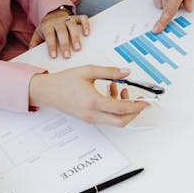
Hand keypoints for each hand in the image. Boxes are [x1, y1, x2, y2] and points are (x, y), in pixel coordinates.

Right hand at [28, 66, 149, 126]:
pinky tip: (111, 90)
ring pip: (115, 120)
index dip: (136, 105)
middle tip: (142, 102)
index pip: (121, 109)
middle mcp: (93, 114)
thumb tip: (126, 72)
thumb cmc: (64, 81)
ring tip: (121, 88)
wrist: (48, 91)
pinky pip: (107, 117)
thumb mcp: (88, 71)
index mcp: (93, 102)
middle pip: (121, 121)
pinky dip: (114, 107)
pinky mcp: (89, 118)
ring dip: (123, 108)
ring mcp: (91, 118)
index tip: (146, 101)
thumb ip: (109, 71)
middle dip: (135, 112)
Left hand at [29, 9, 90, 58]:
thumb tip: (30, 55)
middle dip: (65, 44)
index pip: (49, 36)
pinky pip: (82, 18)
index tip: (54, 56)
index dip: (51, 46)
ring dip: (76, 37)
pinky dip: (86, 25)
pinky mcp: (76, 17)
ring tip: (78, 49)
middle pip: (61, 32)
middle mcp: (58, 21)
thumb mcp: (37, 35)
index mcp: (47, 26)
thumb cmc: (46, 29)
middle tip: (67, 56)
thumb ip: (34, 44)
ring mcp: (67, 18)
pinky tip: (87, 34)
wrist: (52, 14)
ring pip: (72, 25)